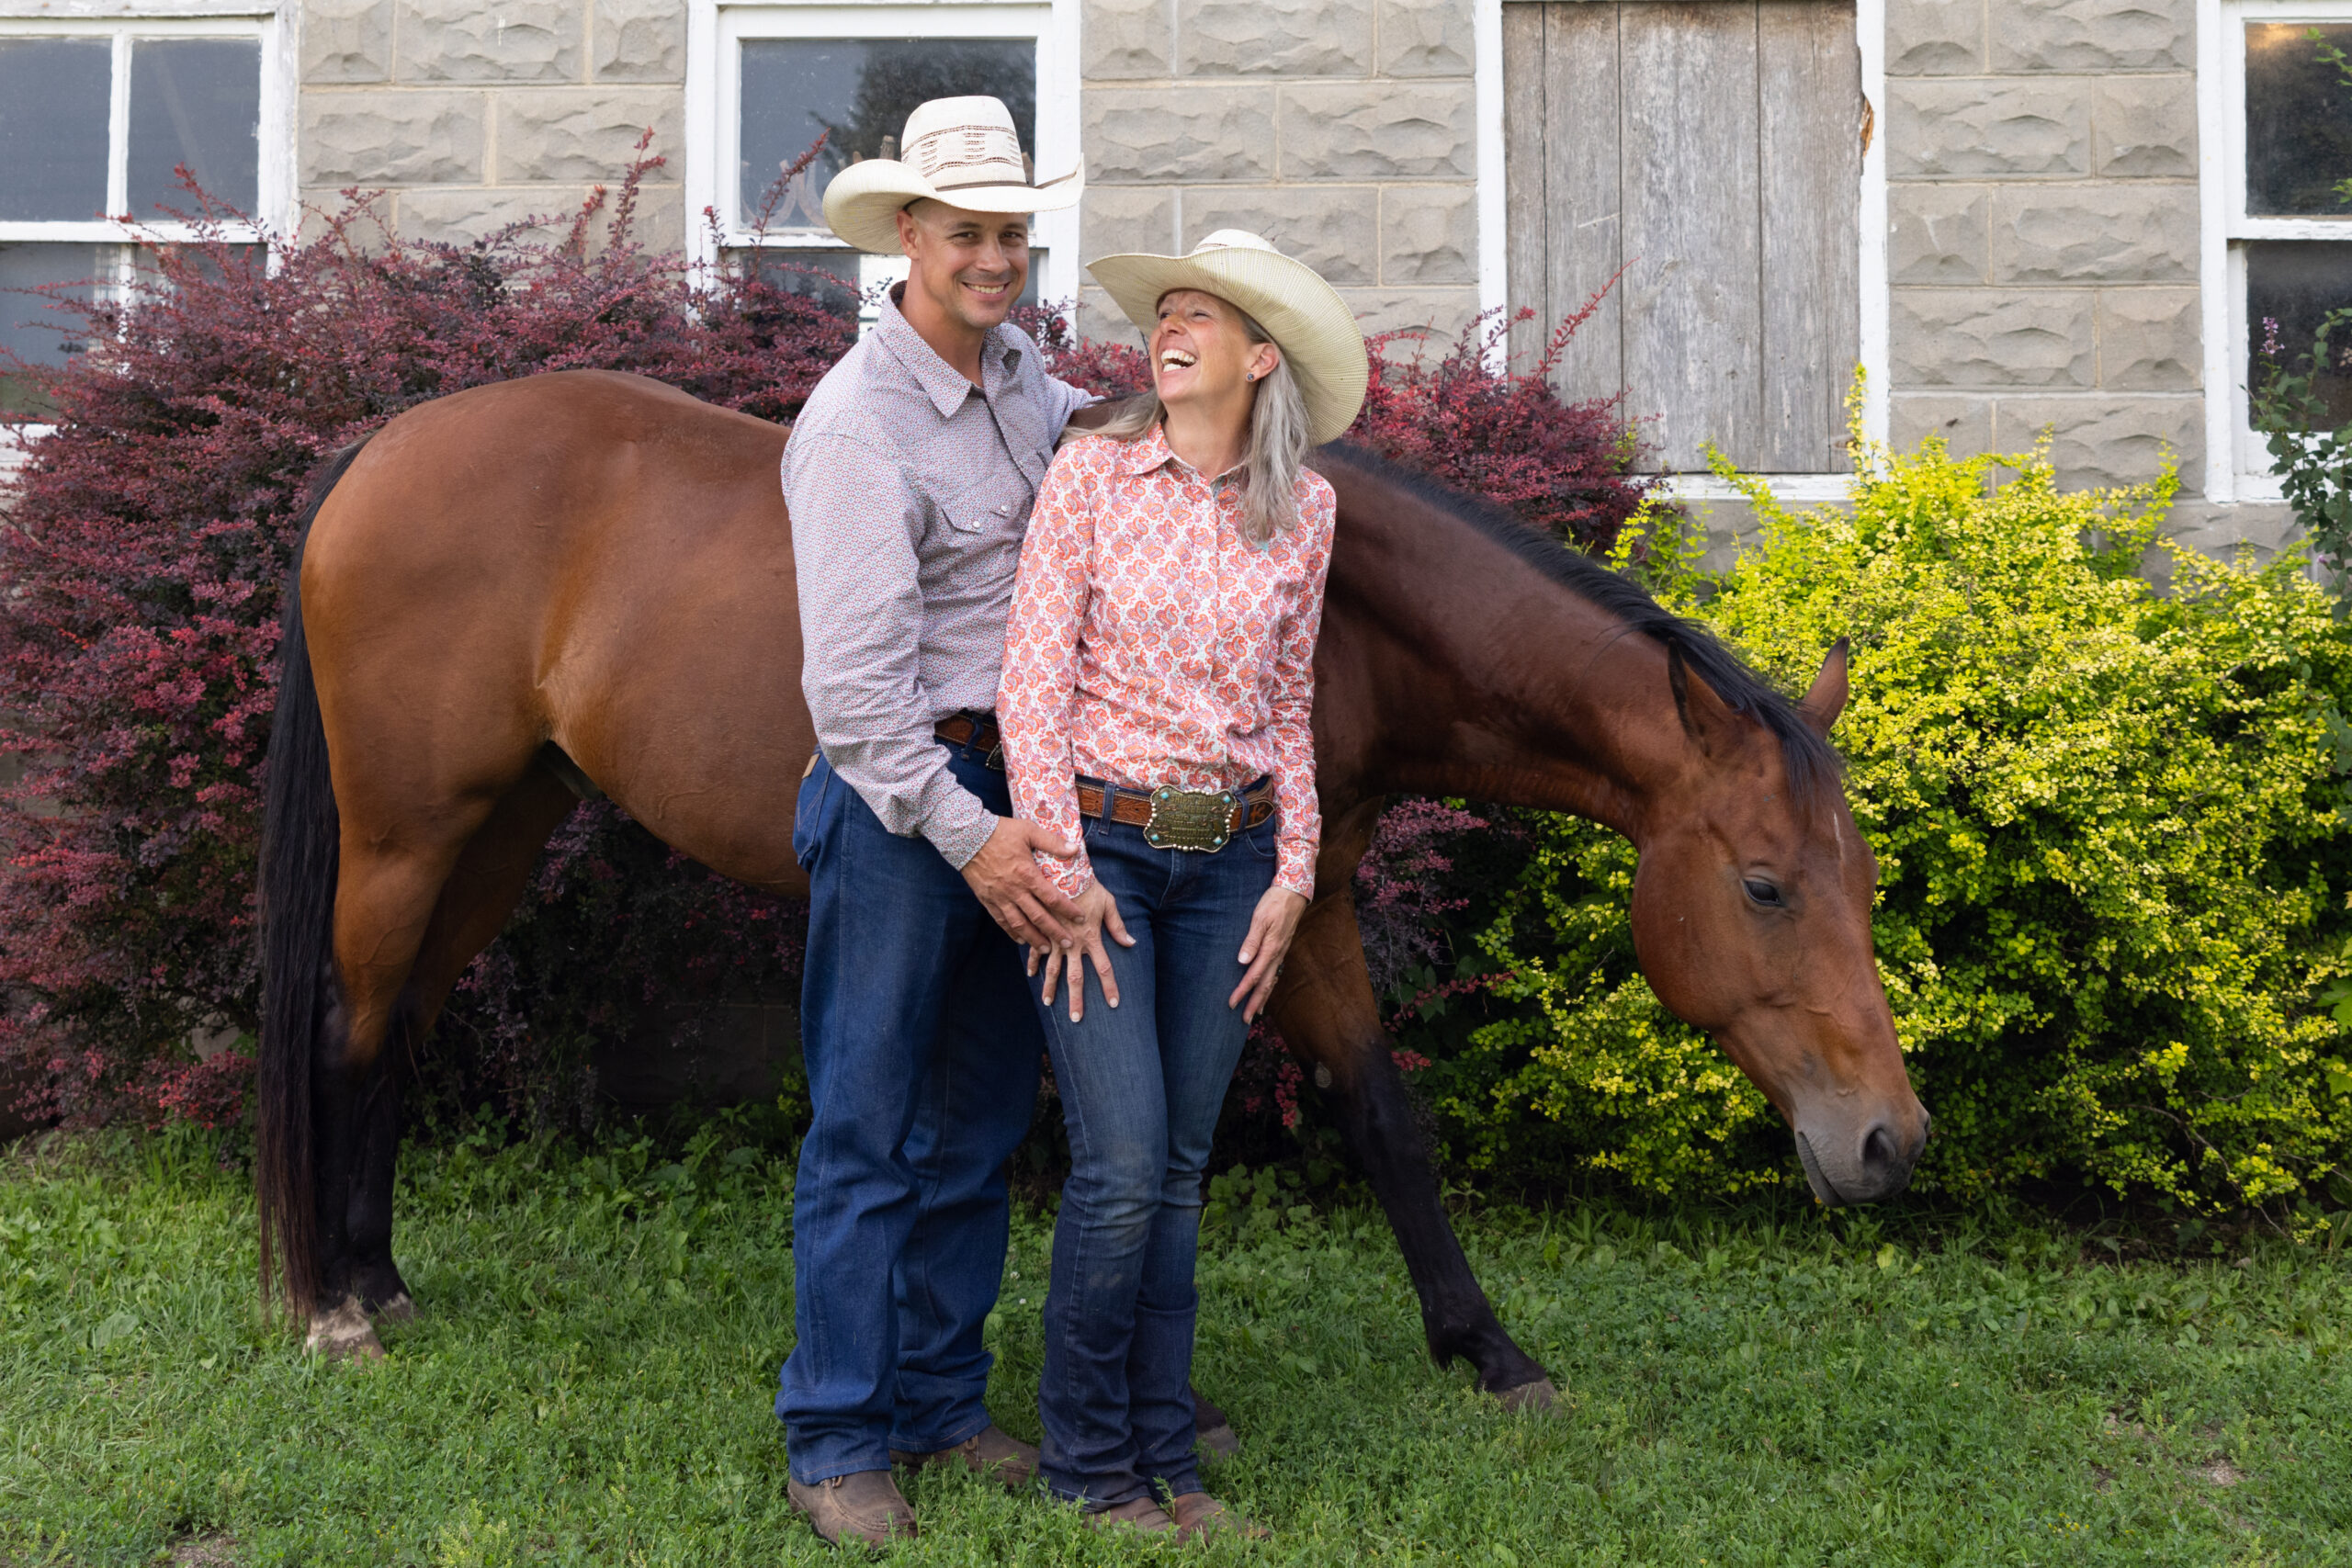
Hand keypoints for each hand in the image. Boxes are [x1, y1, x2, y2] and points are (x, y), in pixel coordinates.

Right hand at [961, 816, 1085, 949]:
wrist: (966, 837)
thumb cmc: (999, 832)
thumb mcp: (1028, 830)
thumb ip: (1052, 842)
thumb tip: (1075, 849)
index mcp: (1027, 874)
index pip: (1052, 898)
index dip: (1068, 910)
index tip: (1080, 918)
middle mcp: (1014, 890)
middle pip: (1038, 917)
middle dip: (1054, 932)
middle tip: (1068, 943)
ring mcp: (999, 897)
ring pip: (1019, 924)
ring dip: (1034, 938)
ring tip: (1046, 949)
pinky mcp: (987, 899)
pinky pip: (1001, 921)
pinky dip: (1012, 932)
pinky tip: (1021, 939)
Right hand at [1028, 879, 1134, 1022]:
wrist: (1061, 870)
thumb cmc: (1088, 885)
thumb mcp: (1108, 902)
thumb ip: (1118, 925)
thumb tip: (1131, 943)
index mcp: (1091, 937)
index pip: (1104, 968)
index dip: (1109, 987)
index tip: (1113, 1004)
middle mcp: (1073, 943)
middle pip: (1076, 977)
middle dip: (1076, 999)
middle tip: (1076, 1019)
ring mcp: (1056, 939)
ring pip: (1053, 969)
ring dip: (1050, 987)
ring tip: (1048, 1004)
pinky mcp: (1043, 930)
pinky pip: (1036, 950)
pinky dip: (1033, 962)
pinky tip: (1031, 974)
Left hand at [1229, 886, 1309, 1022]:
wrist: (1294, 891)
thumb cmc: (1274, 902)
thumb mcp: (1260, 918)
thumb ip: (1251, 940)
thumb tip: (1242, 961)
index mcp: (1271, 948)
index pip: (1254, 976)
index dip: (1242, 991)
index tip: (1231, 1003)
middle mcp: (1277, 954)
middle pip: (1265, 985)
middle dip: (1254, 1003)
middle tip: (1244, 1020)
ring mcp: (1281, 952)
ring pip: (1272, 981)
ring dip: (1263, 998)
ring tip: (1255, 1012)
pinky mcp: (1281, 948)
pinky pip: (1275, 973)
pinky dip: (1269, 985)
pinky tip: (1265, 989)